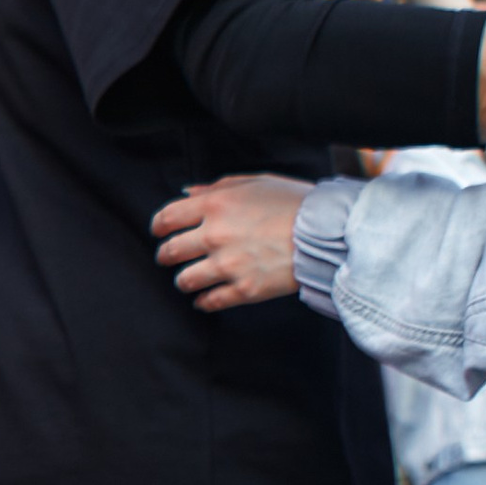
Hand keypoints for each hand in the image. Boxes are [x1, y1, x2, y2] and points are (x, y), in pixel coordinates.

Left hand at [151, 174, 310, 310]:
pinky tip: (205, 299)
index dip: (158, 226)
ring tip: (188, 280)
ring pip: (184, 280)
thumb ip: (217, 188)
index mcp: (215, 205)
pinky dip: (204, 301)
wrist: (327, 233)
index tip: (159, 231)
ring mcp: (228, 265)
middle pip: (170, 252)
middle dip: (166, 256)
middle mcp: (214, 235)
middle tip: (169, 258)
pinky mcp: (245, 290)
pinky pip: (210, 301)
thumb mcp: (255, 183)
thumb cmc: (294, 203)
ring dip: (183, 280)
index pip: (167, 218)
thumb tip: (186, 193)